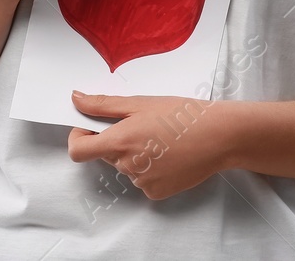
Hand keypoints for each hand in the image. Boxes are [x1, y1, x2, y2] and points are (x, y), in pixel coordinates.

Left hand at [67, 91, 229, 200]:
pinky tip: (170, 156)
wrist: (219, 136)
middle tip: (143, 125)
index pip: (78, 151)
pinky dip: (150, 168)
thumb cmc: (182, 115)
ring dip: (136, 154)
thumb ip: (103, 104)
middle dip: (116, 141)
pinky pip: (142, 180)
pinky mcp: (156, 193)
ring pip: (126, 167)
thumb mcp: (141, 103)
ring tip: (162, 139)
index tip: (88, 128)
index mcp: (120, 141)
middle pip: (106, 155)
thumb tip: (75, 99)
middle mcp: (127, 166)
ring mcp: (141, 183)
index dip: (78, 138)